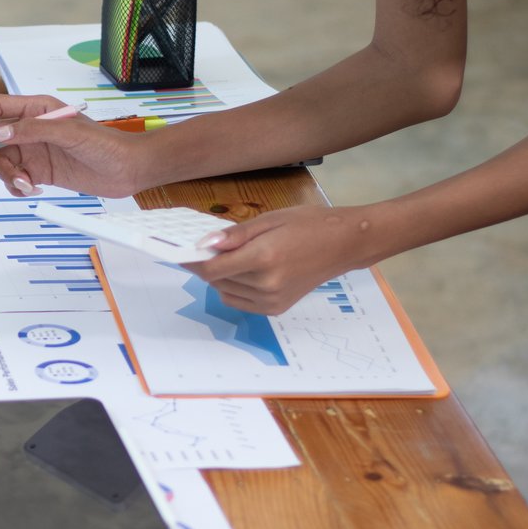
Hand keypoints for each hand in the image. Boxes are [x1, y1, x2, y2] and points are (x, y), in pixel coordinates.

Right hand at [0, 94, 149, 196]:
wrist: (127, 170)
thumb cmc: (106, 144)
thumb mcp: (68, 133)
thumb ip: (32, 131)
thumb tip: (0, 134)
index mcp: (37, 108)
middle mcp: (31, 128)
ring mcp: (34, 150)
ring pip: (2, 161)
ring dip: (6, 175)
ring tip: (27, 184)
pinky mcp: (39, 171)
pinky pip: (14, 178)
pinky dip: (17, 186)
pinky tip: (32, 188)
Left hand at [184, 205, 380, 315]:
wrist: (344, 244)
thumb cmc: (308, 224)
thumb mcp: (270, 219)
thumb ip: (235, 234)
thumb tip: (204, 244)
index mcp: (264, 258)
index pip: (212, 269)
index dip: (193, 262)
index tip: (182, 253)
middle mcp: (267, 284)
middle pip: (217, 281)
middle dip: (207, 266)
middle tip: (207, 249)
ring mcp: (272, 300)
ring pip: (226, 293)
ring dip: (220, 278)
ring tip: (231, 257)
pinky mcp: (276, 309)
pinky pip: (240, 301)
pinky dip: (233, 288)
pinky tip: (243, 272)